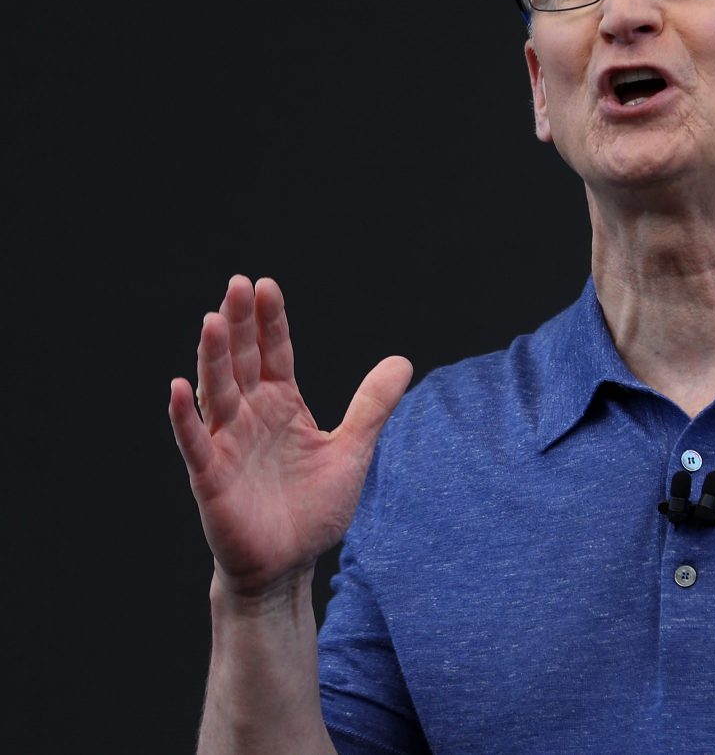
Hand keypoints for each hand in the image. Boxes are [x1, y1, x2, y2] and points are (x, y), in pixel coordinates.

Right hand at [168, 276, 411, 598]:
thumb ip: (373, 406)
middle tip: (237, 283)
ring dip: (214, 357)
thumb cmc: (313, 508)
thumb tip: (402, 360)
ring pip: (217, 392)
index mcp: (282, 406)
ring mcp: (227, 444)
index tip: (266, 284)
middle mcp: (250, 417)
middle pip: (243, 361)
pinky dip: (185, 416)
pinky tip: (178, 387)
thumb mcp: (352, 450)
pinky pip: (195, 442)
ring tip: (212, 319)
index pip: (274, 353)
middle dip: (241, 324)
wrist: (288, 565)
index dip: (271, 321)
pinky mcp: (210, 477)